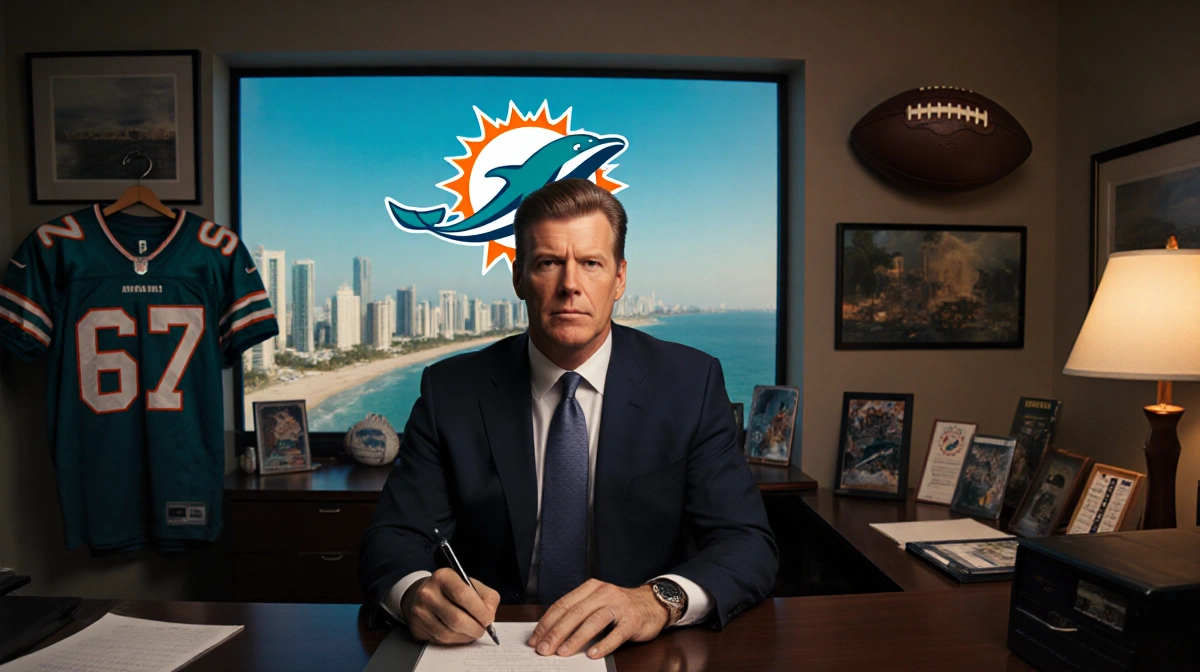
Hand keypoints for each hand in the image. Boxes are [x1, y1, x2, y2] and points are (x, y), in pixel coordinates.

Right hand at [402, 568, 499, 644]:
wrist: (424, 594)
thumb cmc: (452, 590)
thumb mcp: (471, 584)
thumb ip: (486, 598)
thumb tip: (489, 617)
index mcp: (444, 577)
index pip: (463, 595)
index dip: (479, 611)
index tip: (488, 620)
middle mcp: (428, 593)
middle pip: (456, 618)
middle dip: (475, 628)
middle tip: (482, 629)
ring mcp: (420, 611)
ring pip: (449, 633)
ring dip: (466, 636)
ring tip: (472, 632)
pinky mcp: (417, 627)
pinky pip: (441, 640)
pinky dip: (456, 640)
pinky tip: (460, 634)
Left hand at [528, 579, 669, 658]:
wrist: (652, 604)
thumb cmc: (619, 607)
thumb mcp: (597, 603)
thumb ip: (578, 614)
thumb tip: (550, 634)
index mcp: (590, 588)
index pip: (563, 604)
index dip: (547, 623)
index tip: (535, 639)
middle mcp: (604, 593)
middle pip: (575, 613)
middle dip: (556, 632)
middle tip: (544, 649)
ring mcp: (619, 606)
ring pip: (593, 621)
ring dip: (576, 638)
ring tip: (563, 652)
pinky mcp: (632, 620)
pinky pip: (616, 634)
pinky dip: (603, 645)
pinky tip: (592, 654)